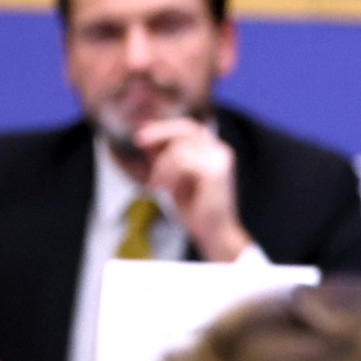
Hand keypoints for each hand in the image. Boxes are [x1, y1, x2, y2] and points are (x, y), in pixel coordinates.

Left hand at [134, 118, 251, 261]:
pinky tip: (165, 190)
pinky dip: (167, 175)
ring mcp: (221, 160)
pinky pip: (181, 162)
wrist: (214, 233)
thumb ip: (165, 158)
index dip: (164, 127)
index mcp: (215, 151)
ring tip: (158, 187)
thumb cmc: (195, 208)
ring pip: (178, 148)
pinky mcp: (215, 171)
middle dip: (159, 132)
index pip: (189, 127)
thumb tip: (146, 137)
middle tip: (138, 141)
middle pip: (186, 129)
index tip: (141, 135)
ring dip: (161, 167)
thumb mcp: (174, 178)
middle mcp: (221, 151)